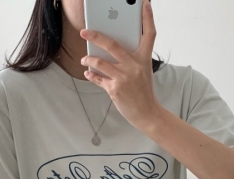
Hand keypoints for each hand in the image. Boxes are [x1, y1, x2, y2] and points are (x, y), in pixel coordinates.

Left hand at [80, 0, 160, 131]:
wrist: (146, 113)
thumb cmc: (143, 92)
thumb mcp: (143, 72)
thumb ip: (131, 60)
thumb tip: (110, 52)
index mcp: (144, 59)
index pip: (149, 34)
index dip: (148, 17)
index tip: (144, 3)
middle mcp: (134, 66)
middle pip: (112, 44)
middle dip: (95, 35)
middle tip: (84, 31)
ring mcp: (123, 77)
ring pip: (99, 62)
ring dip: (89, 59)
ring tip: (85, 59)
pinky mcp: (114, 89)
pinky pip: (98, 78)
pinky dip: (91, 75)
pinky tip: (87, 73)